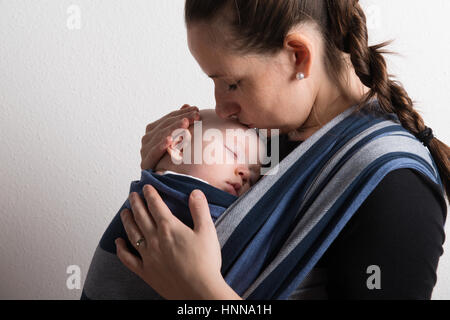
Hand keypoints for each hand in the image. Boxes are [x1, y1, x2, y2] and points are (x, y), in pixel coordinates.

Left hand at [115, 185, 241, 299]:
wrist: (199, 291)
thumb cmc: (205, 262)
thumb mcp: (207, 231)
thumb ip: (200, 210)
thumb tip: (195, 192)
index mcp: (169, 227)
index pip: (156, 205)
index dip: (151, 194)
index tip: (147, 187)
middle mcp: (155, 239)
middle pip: (141, 216)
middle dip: (136, 203)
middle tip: (132, 195)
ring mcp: (148, 256)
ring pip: (132, 233)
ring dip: (127, 221)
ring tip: (124, 212)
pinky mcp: (146, 271)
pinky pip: (128, 258)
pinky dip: (121, 250)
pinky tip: (118, 243)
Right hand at [140, 105, 200, 169]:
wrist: (165, 182)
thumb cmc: (174, 158)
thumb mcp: (179, 138)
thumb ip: (180, 122)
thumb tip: (187, 105)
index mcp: (153, 131)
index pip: (169, 119)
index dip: (182, 113)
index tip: (196, 109)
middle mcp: (147, 139)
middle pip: (165, 126)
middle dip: (181, 119)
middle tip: (195, 116)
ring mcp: (145, 150)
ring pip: (160, 136)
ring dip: (173, 129)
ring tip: (185, 124)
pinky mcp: (146, 163)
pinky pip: (154, 152)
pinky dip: (161, 145)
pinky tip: (170, 139)